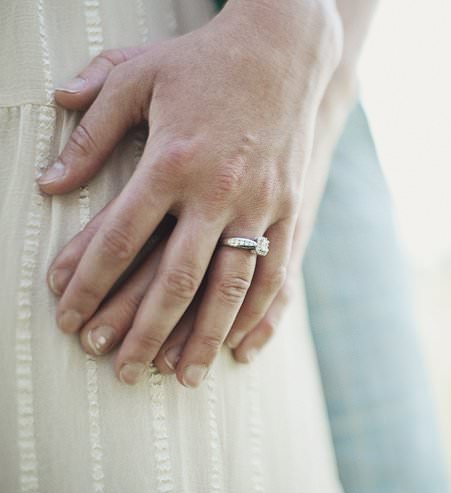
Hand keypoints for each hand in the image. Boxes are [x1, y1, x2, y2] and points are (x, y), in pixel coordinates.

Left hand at [39, 0, 341, 387]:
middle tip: (122, 371)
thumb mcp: (138, 78)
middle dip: (144, 330)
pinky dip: (258, 314)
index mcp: (173, 159)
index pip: (121, 236)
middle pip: (176, 277)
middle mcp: (218, 189)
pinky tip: (241, 344)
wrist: (283, 52)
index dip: (89, 282)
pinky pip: (277, 272)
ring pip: (232, 286)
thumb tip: (51, 184)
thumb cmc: (205, 62)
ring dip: (205, 336)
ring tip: (182, 376)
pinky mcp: (291, 208)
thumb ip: (92, 130)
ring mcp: (261, 202)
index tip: (68, 318)